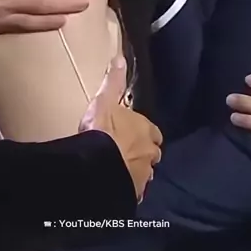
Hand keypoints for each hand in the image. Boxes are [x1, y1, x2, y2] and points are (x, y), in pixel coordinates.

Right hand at [79, 55, 162, 200]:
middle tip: (129, 152)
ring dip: (138, 171)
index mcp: (146, 129)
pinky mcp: (134, 192)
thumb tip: (120, 57)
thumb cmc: (102, 130)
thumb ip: (113, 81)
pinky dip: (129, 187)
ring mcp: (143, 174)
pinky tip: (119, 187)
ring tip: (123, 171)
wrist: (97, 165)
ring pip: (146, 173)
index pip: (154, 132)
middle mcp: (150, 152)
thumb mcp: (105, 100)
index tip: (136, 134)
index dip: (146, 133)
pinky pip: (136, 191)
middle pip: (153, 153)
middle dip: (145, 153)